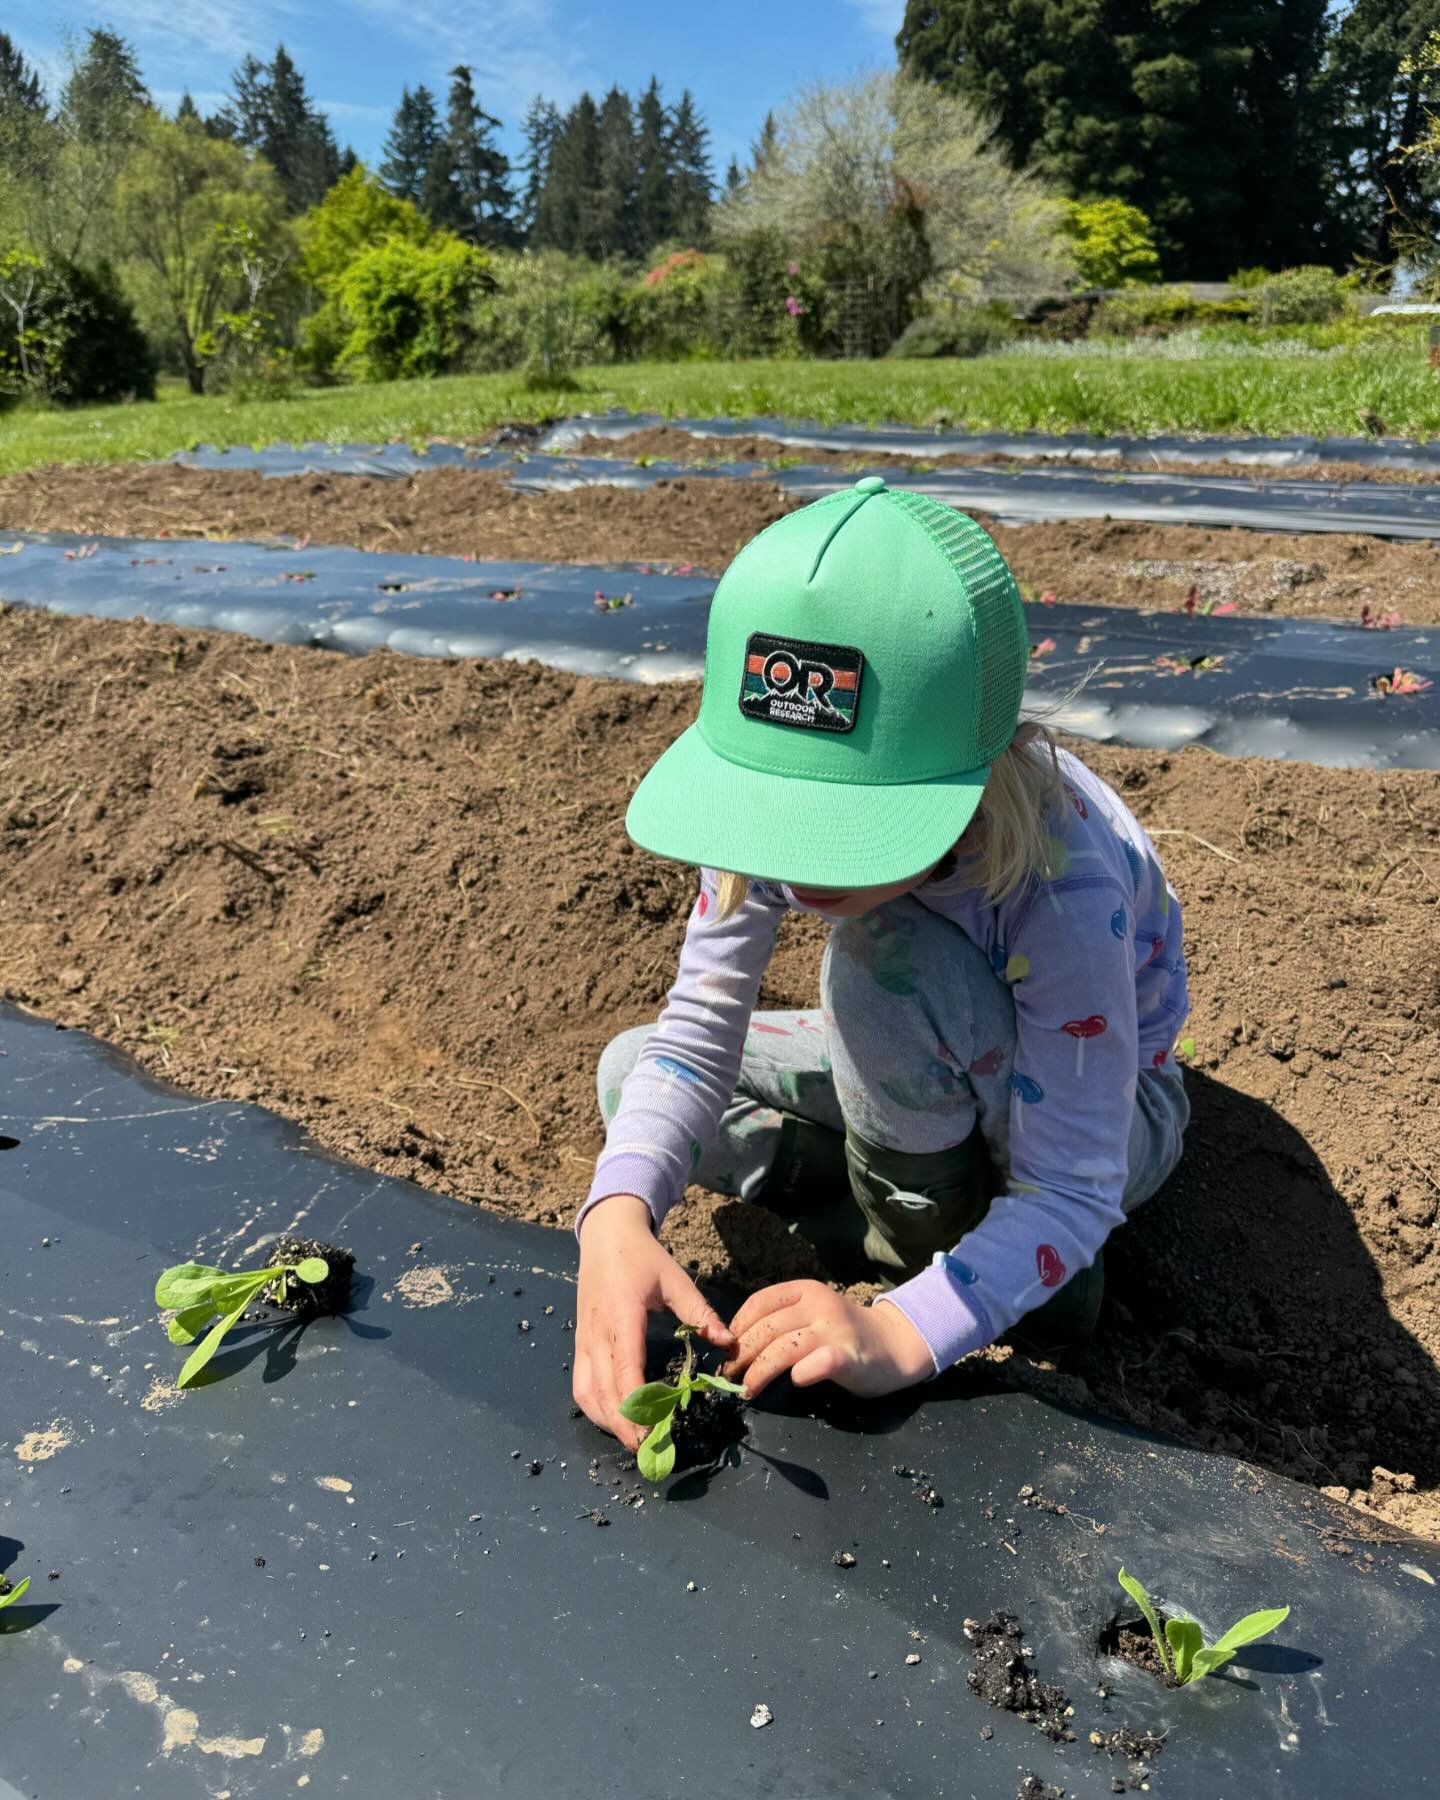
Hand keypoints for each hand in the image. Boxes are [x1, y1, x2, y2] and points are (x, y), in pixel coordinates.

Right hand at [573, 1195, 734, 1449]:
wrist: (605, 1236)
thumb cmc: (642, 1256)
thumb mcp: (675, 1279)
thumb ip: (700, 1313)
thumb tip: (729, 1342)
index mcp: (622, 1316)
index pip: (624, 1371)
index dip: (635, 1407)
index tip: (652, 1433)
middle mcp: (597, 1333)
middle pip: (602, 1392)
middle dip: (622, 1426)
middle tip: (648, 1450)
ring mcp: (584, 1340)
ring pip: (586, 1393)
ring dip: (605, 1421)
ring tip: (632, 1439)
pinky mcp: (580, 1343)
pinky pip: (581, 1384)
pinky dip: (594, 1407)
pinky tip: (614, 1418)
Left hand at [723, 1280, 934, 1399]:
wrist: (895, 1344)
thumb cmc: (846, 1333)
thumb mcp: (813, 1313)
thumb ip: (784, 1320)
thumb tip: (737, 1344)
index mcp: (806, 1291)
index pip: (759, 1302)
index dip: (737, 1327)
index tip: (727, 1349)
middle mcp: (818, 1305)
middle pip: (765, 1328)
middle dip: (741, 1354)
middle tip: (729, 1375)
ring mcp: (833, 1330)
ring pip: (781, 1349)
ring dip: (758, 1372)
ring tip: (747, 1390)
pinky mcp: (847, 1357)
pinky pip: (813, 1366)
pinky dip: (798, 1376)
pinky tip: (795, 1383)